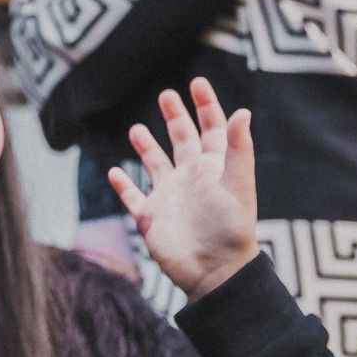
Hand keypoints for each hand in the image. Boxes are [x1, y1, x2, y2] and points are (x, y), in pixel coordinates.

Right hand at [111, 79, 259, 300]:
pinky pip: (133, 197)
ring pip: (156, 165)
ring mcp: (170, 197)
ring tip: (136, 128)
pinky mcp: (151, 217)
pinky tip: (115, 172)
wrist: (214, 274)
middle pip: (183, 140)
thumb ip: (238, 149)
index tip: (198, 83)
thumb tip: (242, 112)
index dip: (206, 106)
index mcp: (214, 168)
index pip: (212, 130)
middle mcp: (192, 179)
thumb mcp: (237, 186)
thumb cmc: (231, 231)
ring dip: (147, 146)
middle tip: (166, 94)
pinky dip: (123, 185)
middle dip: (176, 117)